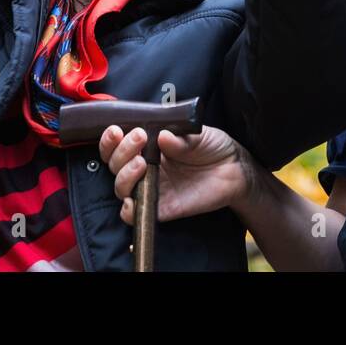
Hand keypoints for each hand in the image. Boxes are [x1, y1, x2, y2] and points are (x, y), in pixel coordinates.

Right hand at [98, 123, 250, 224]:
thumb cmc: (212, 146)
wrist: (234, 170)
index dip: (111, 138)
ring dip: (124, 175)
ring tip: (142, 163)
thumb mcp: (198, 134)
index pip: (117, 143)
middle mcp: (143, 166)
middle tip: (139, 139)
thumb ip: (180, 137)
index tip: (118, 129)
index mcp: (147, 145)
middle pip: (114, 164)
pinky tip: (132, 200)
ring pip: (120, 187)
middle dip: (120, 151)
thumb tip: (162, 136)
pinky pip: (135, 214)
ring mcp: (150, 187)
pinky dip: (128, 210)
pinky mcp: (160, 208)